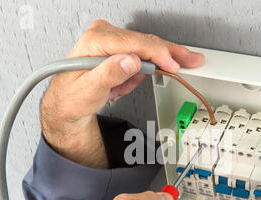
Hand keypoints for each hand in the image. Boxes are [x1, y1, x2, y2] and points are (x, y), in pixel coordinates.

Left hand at [40, 20, 204, 167]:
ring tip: (120, 90)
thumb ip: (109, 74)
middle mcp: (104, 35)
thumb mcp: (89, 90)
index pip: (137, 42)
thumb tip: (130, 61)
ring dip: (144, 73)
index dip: (159, 54)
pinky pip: (140, 58)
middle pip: (147, 42)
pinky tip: (123, 85)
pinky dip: (138, 74)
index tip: (174, 65)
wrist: (68, 103)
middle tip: (192, 59)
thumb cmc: (73, 97)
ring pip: (146, 50)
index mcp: (96, 40)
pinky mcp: (117, 47)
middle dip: (168, 56)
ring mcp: (112, 40)